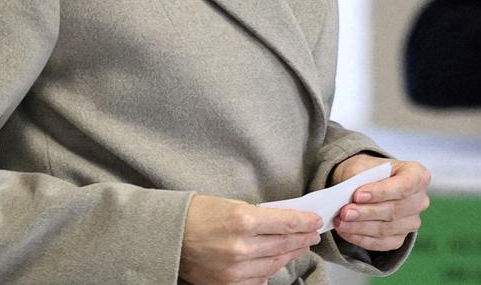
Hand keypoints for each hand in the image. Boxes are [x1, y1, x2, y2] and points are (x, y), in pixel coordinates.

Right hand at [179, 194, 321, 284]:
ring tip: (298, 246)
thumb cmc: (193, 215)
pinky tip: (275, 260)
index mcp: (241, 219)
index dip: (304, 221)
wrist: (166, 236)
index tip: (314, 220)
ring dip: (289, 253)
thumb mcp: (226, 203)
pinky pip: (260, 279)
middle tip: (311, 233)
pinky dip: (269, 269)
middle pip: (284, 243)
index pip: (285, 223)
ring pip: (275, 263)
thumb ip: (256, 214)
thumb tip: (282, 222)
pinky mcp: (230, 284)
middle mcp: (242, 246)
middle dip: (301, 237)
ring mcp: (237, 269)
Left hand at [331, 154, 430, 251]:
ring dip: (360, 227)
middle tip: (344, 212)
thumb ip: (358, 180)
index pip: (404, 186)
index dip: (381, 192)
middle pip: (394, 210)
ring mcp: (412, 221)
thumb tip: (347, 198)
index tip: (357, 195)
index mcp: (417, 175)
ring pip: (387, 229)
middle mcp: (420, 200)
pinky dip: (361, 238)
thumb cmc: (365, 172)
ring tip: (339, 222)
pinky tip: (345, 232)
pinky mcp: (401, 237)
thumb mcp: (361, 167)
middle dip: (366, 212)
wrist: (363, 184)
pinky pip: (382, 243)